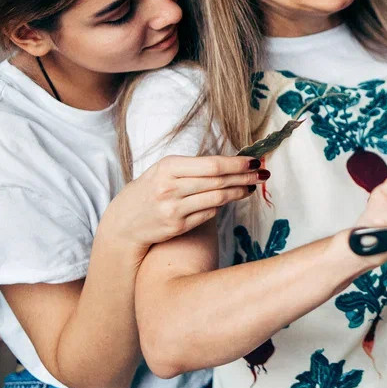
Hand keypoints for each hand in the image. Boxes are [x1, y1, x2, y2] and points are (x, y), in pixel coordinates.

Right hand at [102, 155, 266, 250]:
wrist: (123, 223)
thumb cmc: (148, 192)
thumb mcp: (162, 170)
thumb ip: (191, 167)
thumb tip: (228, 163)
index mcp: (168, 167)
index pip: (212, 164)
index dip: (237, 164)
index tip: (254, 161)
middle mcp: (170, 187)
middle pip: (219, 181)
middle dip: (245, 177)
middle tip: (263, 174)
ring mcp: (174, 208)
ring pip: (218, 198)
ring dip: (239, 192)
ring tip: (251, 187)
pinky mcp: (177, 226)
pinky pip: (209, 213)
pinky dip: (221, 206)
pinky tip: (229, 200)